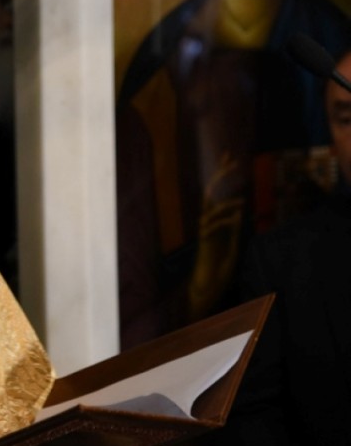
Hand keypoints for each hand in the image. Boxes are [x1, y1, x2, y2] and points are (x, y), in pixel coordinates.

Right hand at [189, 153, 243, 320]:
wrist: (207, 287)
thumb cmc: (220, 269)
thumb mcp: (234, 246)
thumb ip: (235, 230)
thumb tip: (240, 212)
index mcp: (215, 221)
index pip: (219, 193)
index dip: (223, 175)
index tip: (231, 158)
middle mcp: (208, 222)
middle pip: (210, 193)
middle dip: (220, 176)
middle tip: (231, 161)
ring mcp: (204, 231)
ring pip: (210, 208)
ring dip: (227, 203)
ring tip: (243, 202)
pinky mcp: (204, 242)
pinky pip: (213, 225)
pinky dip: (226, 220)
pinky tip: (237, 219)